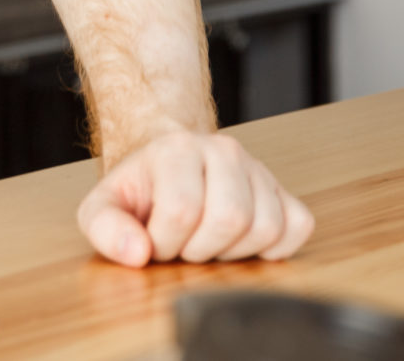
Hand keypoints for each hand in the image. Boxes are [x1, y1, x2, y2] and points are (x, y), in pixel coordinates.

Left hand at [77, 128, 314, 264]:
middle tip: (182, 245)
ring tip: (207, 243)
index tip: (154, 241)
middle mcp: (224, 150)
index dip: (165, 242)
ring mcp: (258, 169)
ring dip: (233, 252)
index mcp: (177, 149)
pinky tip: (240, 244)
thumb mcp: (104, 206)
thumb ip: (105, 228)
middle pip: (230, 218)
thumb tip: (137, 254)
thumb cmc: (141, 192)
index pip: (182, 210)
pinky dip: (273, 248)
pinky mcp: (283, 191)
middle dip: (200, 249)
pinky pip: (298, 227)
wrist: (168, 167)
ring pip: (266, 227)